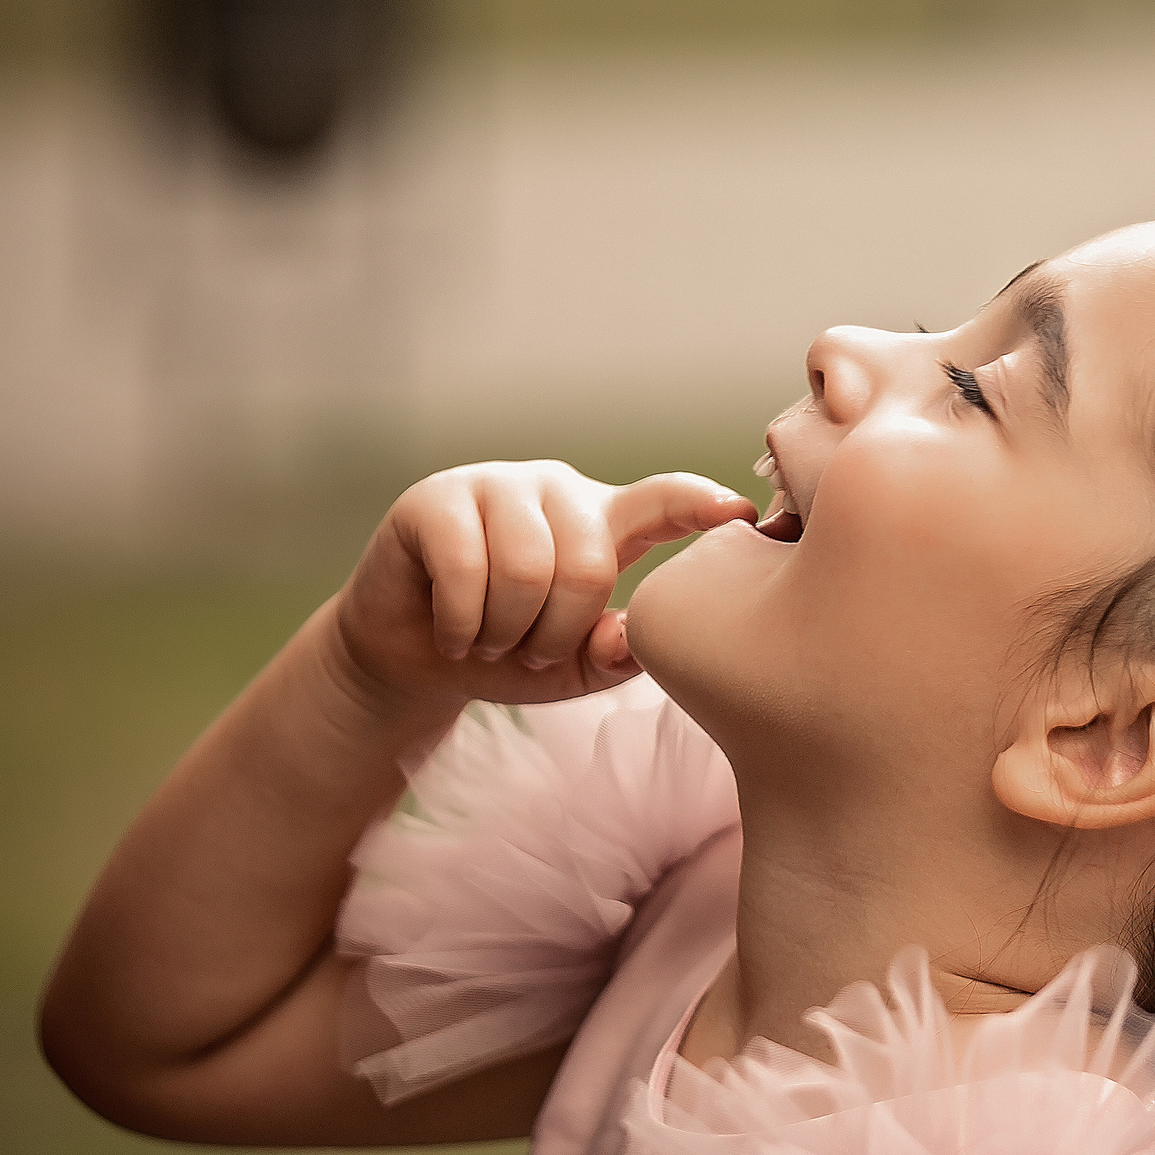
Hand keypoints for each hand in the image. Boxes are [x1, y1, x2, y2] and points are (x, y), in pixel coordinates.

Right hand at [329, 462, 755, 710]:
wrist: (411, 658)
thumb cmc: (505, 653)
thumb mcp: (571, 667)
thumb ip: (613, 653)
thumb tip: (633, 637)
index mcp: (604, 521)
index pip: (663, 500)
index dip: (701, 505)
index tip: (743, 515)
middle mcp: (557, 491)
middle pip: (588, 562)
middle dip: (557, 632)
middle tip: (527, 652)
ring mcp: (495, 486)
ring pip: (527, 566)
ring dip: (506, 631)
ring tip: (490, 642)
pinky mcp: (435, 499)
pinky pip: (466, 565)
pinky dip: (463, 624)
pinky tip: (454, 635)